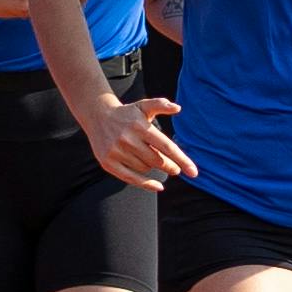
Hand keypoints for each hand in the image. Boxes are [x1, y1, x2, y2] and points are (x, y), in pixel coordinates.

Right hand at [82, 94, 196, 190]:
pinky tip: (159, 187)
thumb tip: (178, 108)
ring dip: (152, 167)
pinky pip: (131, 178)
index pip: (166, 147)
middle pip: (157, 161)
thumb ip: (161, 104)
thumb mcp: (144, 106)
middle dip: (170, 166)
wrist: (97, 116)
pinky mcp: (108, 162)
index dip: (182, 160)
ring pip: (145, 168)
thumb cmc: (128, 114)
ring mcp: (116, 151)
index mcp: (140, 126)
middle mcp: (128, 139)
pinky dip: (146, 184)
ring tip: (149, 158)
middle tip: (175, 168)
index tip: (193, 172)